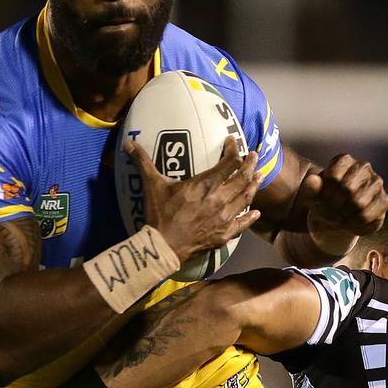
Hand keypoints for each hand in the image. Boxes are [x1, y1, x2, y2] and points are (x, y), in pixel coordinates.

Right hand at [124, 136, 261, 261]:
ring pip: (247, 198)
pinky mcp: (225, 234)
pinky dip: (251, 216)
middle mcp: (220, 199)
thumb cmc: (159, 213)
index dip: (234, 150)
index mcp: (206, 184)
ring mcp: (225, 217)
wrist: (164, 245)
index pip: (229, 162)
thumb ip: (143, 161)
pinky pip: (243, 223)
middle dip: (250, 164)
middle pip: (243, 178)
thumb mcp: (152, 184)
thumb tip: (128, 142)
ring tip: (260, 175)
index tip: (232, 143)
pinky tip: (257, 212)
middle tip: (254, 155)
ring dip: (254, 185)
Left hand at [302, 154, 387, 235]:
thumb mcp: (311, 197)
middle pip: (347, 189)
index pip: (333, 177)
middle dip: (335, 205)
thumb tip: (313, 180)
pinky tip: (351, 221)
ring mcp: (376, 182)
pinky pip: (367, 215)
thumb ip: (309, 188)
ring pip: (358, 203)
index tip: (324, 199)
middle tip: (333, 210)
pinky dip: (355, 224)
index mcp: (344, 160)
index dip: (325, 194)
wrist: (338, 218)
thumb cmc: (324, 202)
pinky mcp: (384, 200)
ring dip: (345, 215)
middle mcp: (363, 166)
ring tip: (342, 215)